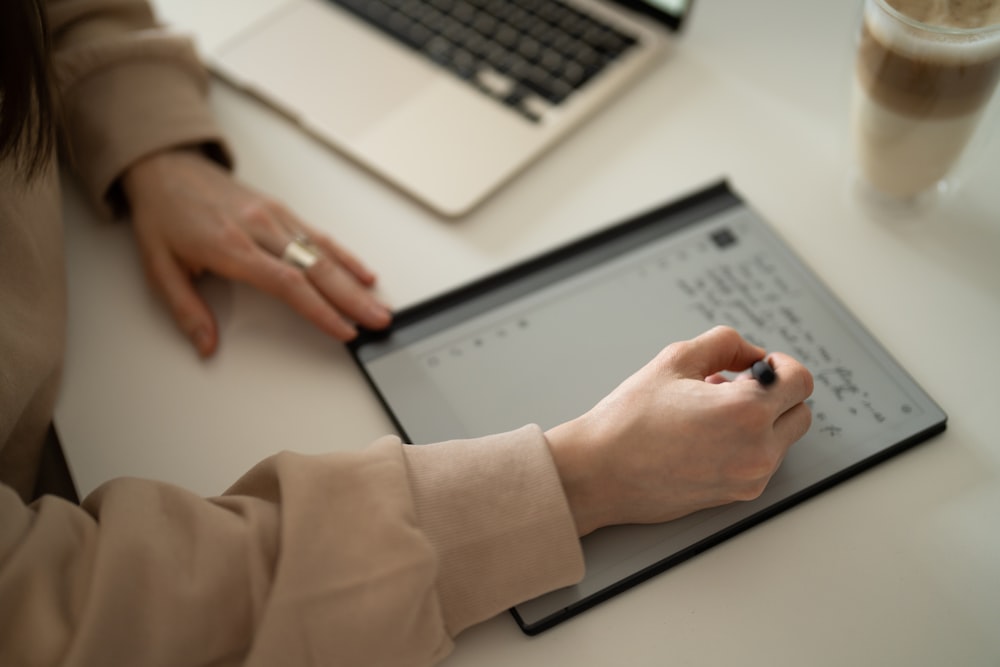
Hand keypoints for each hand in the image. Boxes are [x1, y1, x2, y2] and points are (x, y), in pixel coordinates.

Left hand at [120, 149, 392, 356]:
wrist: (164, 164)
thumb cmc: (163, 213)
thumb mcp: (158, 267)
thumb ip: (185, 309)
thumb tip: (205, 343)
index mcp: (230, 246)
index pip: (287, 283)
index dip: (319, 310)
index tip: (343, 330)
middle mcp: (259, 228)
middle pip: (317, 269)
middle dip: (353, 300)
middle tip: (378, 321)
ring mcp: (274, 216)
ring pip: (324, 252)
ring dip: (355, 281)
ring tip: (379, 304)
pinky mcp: (281, 209)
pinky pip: (319, 234)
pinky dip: (345, 255)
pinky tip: (363, 272)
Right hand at [545, 326, 813, 536]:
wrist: (599, 473)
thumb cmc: (628, 420)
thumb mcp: (675, 360)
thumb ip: (725, 344)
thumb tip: (752, 354)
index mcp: (746, 412)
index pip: (800, 382)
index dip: (781, 366)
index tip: (759, 366)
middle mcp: (757, 450)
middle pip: (800, 413)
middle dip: (775, 395)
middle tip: (735, 386)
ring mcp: (749, 478)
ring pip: (781, 440)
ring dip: (760, 420)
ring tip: (710, 411)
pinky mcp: (736, 496)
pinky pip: (760, 463)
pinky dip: (745, 445)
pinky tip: (706, 435)